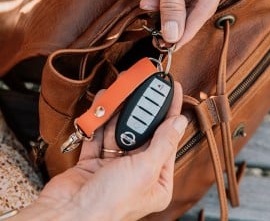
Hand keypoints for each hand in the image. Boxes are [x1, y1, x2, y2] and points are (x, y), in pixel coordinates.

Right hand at [12, 82, 187, 220]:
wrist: (67, 214)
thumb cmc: (110, 204)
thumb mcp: (145, 169)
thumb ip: (163, 143)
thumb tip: (179, 123)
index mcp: (156, 179)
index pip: (168, 138)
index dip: (171, 112)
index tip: (172, 91)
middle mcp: (137, 172)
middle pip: (143, 132)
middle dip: (141, 109)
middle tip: (144, 86)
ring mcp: (114, 166)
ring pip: (119, 131)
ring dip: (118, 112)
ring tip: (120, 92)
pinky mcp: (93, 162)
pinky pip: (99, 135)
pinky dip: (100, 121)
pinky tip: (102, 107)